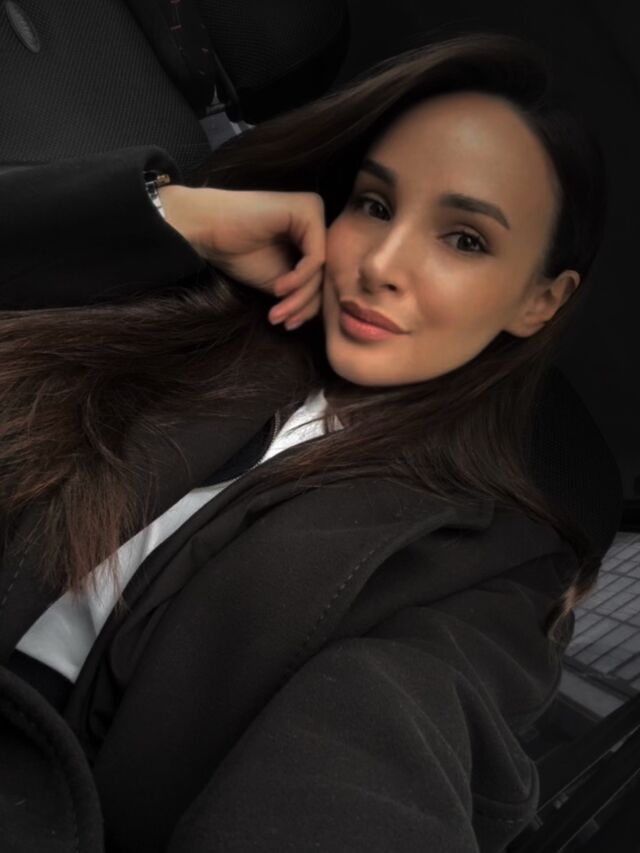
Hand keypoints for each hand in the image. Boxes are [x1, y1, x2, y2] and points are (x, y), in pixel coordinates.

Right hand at [159, 184, 325, 328]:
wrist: (207, 229)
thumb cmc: (237, 253)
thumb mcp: (278, 282)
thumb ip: (303, 292)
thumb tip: (329, 314)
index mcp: (311, 235)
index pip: (320, 277)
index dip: (307, 307)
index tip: (288, 325)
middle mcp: (316, 220)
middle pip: (323, 274)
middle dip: (304, 305)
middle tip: (284, 323)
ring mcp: (315, 211)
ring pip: (321, 269)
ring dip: (299, 298)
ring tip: (278, 313)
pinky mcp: (309, 209)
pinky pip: (315, 257)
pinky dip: (299, 279)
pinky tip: (278, 288)